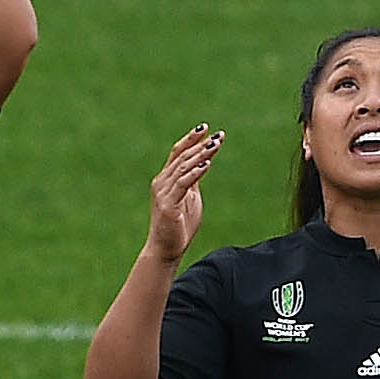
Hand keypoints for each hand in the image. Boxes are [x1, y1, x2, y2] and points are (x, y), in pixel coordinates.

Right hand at [144, 124, 219, 265]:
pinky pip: (182, 184)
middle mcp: (161, 182)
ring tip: (215, 145)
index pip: (177, 153)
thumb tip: (203, 163)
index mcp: (166, 179)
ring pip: (183, 167)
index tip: (206, 129)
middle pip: (182, 157)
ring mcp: (163, 192)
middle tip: (218, 135)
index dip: (191, 140)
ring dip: (200, 155)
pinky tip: (207, 164)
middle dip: (200, 144)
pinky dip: (195, 172)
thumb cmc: (179, 226)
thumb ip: (193, 181)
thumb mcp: (190, 198)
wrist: (166, 249)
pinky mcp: (167, 204)